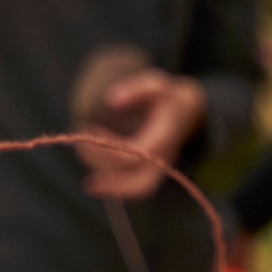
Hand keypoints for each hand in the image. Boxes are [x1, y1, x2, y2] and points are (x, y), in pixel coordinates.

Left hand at [79, 70, 207, 199]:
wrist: (190, 112)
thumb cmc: (168, 97)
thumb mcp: (157, 84)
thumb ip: (137, 88)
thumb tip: (110, 100)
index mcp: (164, 137)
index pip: (136, 152)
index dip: (109, 146)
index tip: (89, 128)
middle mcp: (164, 158)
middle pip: (140, 182)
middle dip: (109, 175)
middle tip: (81, 150)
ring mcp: (160, 168)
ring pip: (137, 188)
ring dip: (108, 183)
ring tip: (83, 155)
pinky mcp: (153, 172)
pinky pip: (136, 186)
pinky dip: (115, 186)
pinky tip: (94, 179)